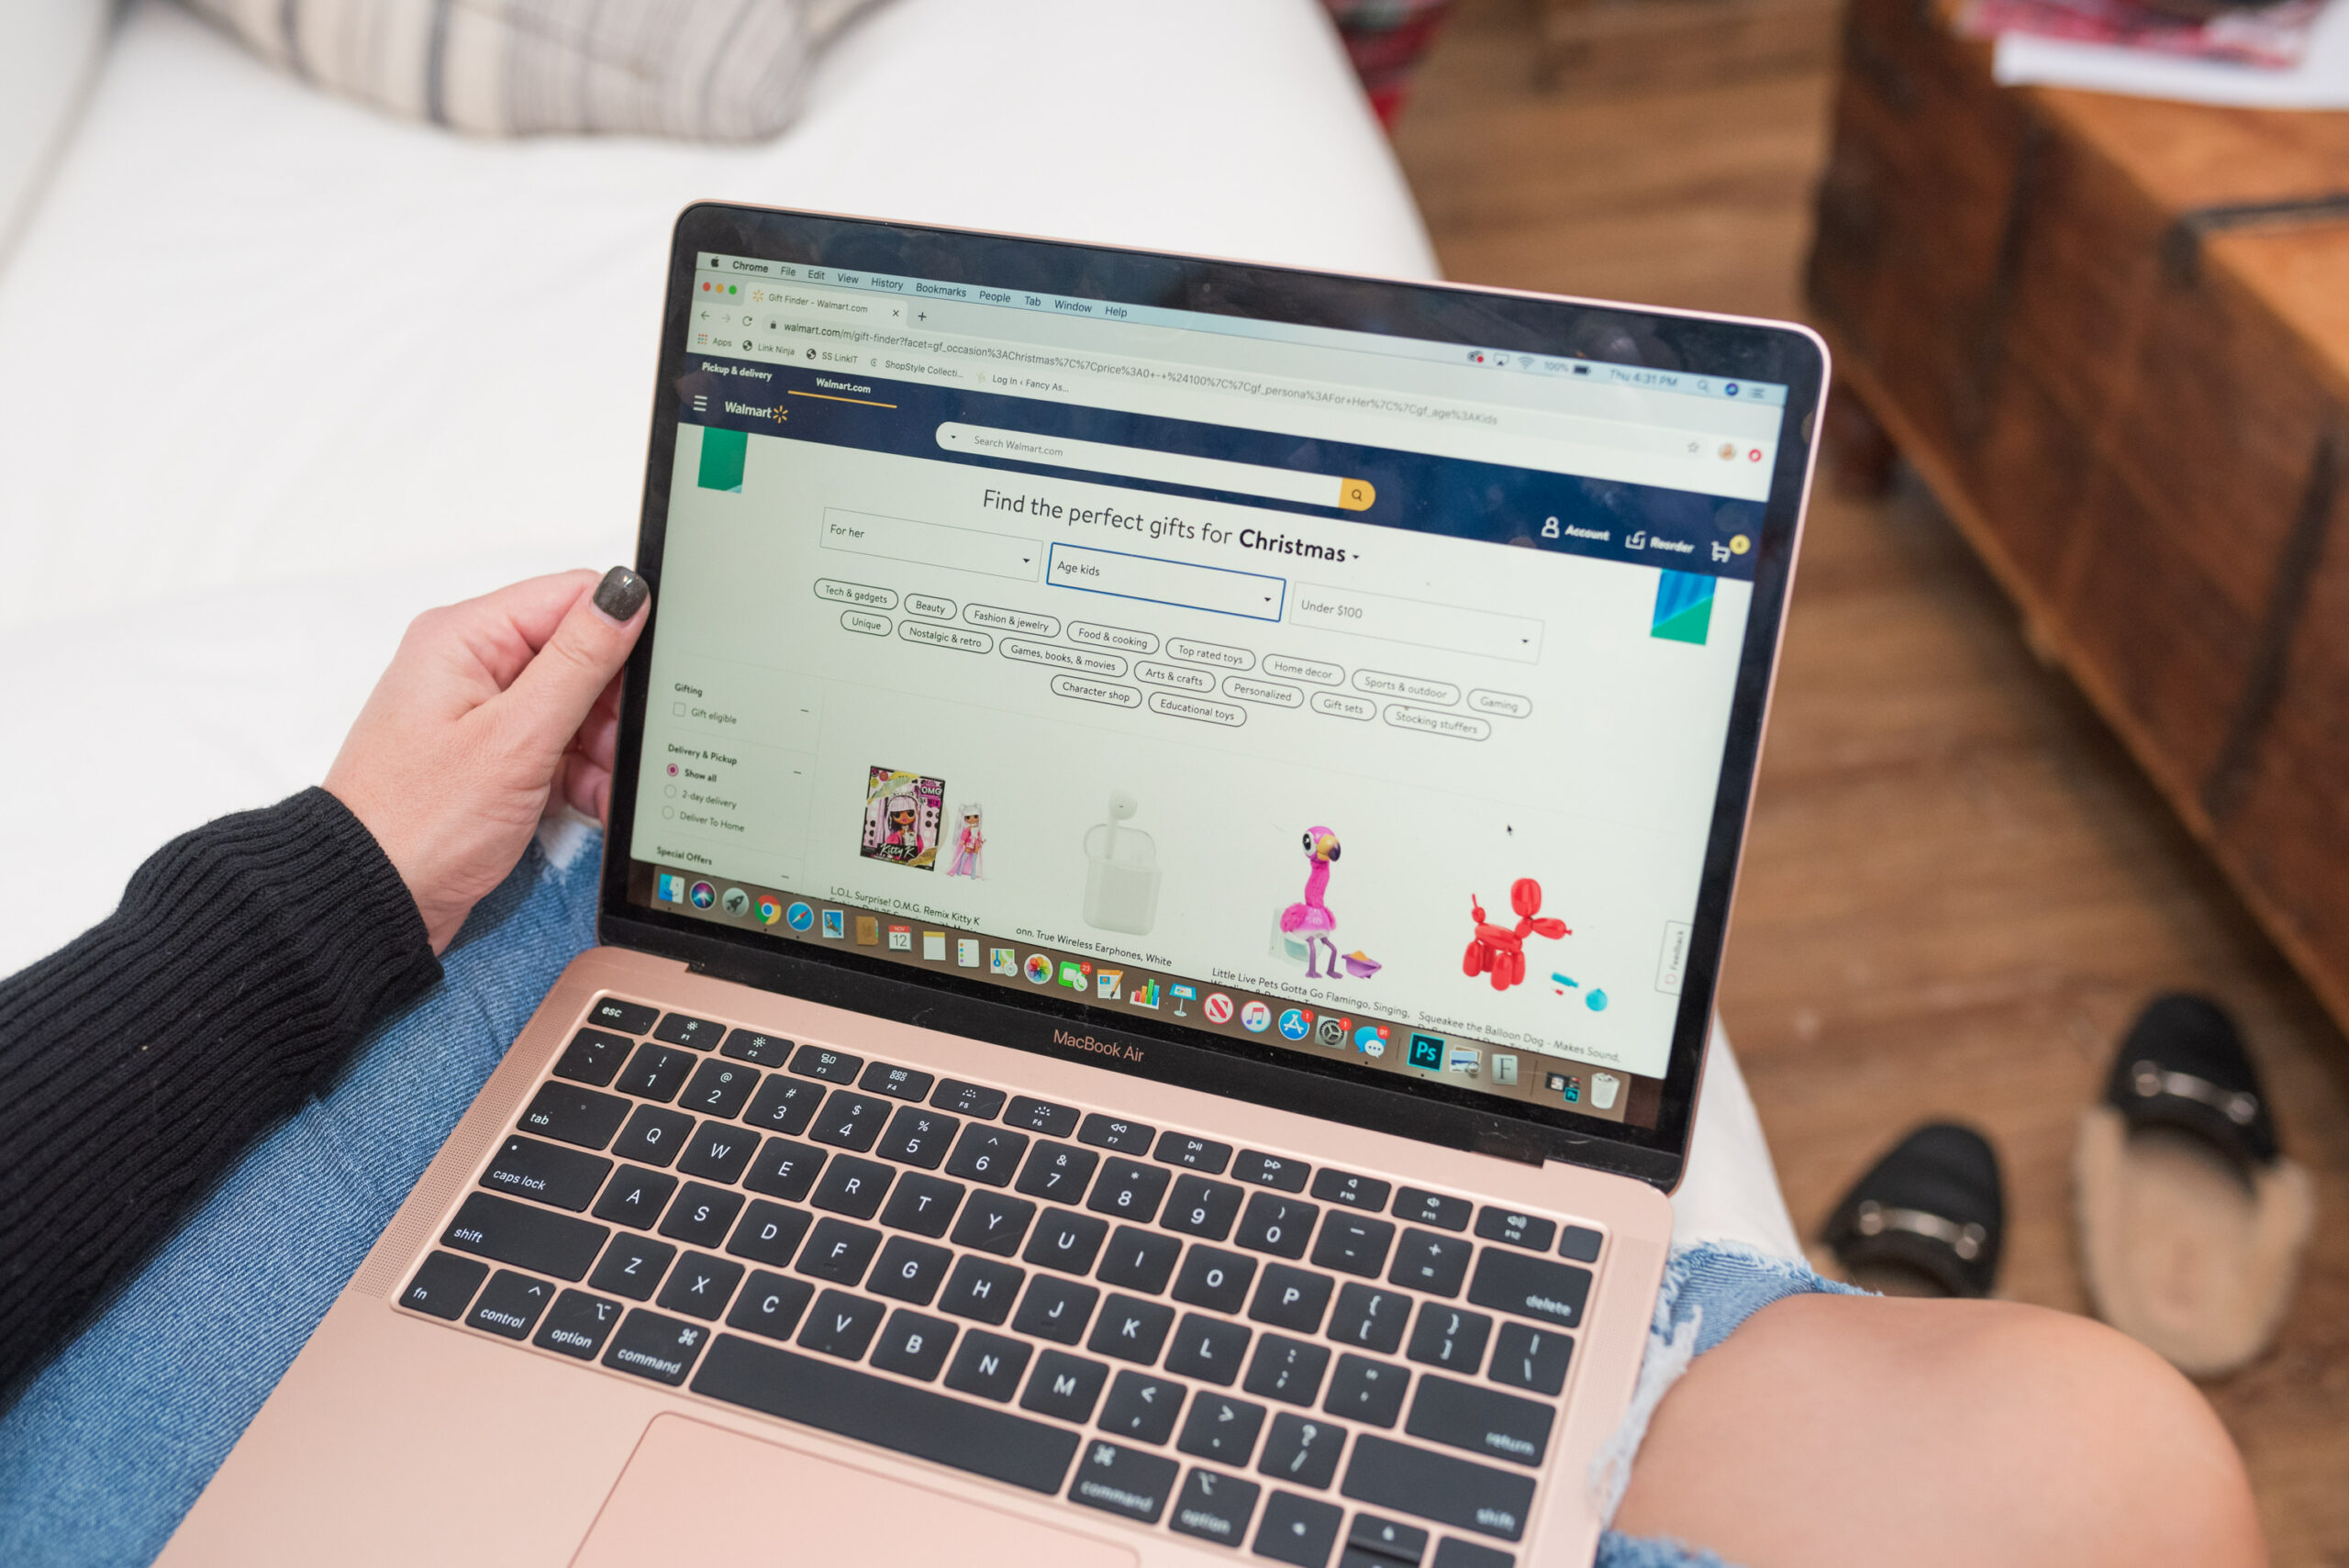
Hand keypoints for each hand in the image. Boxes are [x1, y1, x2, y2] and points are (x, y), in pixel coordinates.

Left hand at [326, 567, 649, 951]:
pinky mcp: (493, 758)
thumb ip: (579, 661)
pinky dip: (585, 776)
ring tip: (608, 788)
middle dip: (614, 706)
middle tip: (628, 747)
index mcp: (466, 637)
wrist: (371, 901)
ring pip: (578, 708)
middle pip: (579, 655)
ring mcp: (483, 715)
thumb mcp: (516, 736)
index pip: (570, 598)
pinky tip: (596, 804)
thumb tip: (625, 594)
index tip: (655, 678)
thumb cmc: (418, 822)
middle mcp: (472, 665)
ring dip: (605, 749)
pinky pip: (559, 749)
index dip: (622, 632)